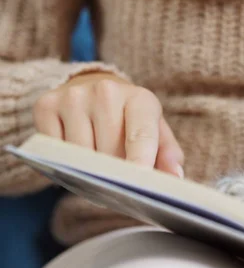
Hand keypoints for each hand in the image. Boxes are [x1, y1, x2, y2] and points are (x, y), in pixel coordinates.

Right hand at [33, 72, 183, 176]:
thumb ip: (168, 155)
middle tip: (118, 178)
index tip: (139, 179)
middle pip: (109, 151)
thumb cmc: (131, 119)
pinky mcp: (46, 105)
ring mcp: (73, 97)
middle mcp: (106, 91)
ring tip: (97, 166)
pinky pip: (53, 151)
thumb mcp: (156, 130)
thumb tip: (175, 178)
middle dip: (114, 173)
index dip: (141, 158)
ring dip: (88, 171)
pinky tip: (74, 155)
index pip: (141, 134)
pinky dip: (63, 162)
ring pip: (79, 155)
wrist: (93, 88)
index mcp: (140, 98)